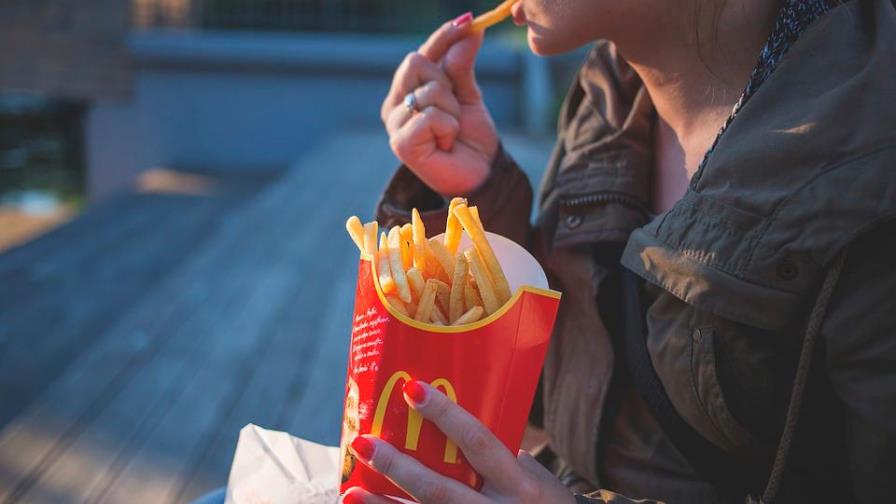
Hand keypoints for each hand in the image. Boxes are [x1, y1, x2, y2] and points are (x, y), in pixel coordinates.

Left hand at [344, 381, 575, 503]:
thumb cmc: (545, 503)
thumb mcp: (533, 477)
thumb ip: (496, 456)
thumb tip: (447, 424)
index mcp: (518, 484)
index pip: (479, 443)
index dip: (446, 416)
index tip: (412, 388)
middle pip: (439, 490)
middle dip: (397, 466)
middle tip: (363, 442)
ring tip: (350, 490)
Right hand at [381, 15, 498, 196]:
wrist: (480, 175)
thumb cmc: (470, 139)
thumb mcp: (469, 95)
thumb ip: (462, 65)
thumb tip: (470, 28)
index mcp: (406, 92)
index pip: (420, 53)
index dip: (442, 37)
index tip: (469, 21)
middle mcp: (394, 106)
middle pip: (416, 62)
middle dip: (447, 82)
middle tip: (455, 110)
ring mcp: (394, 125)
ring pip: (428, 90)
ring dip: (452, 111)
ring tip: (452, 133)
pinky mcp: (401, 144)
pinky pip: (430, 116)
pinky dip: (448, 128)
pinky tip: (446, 144)